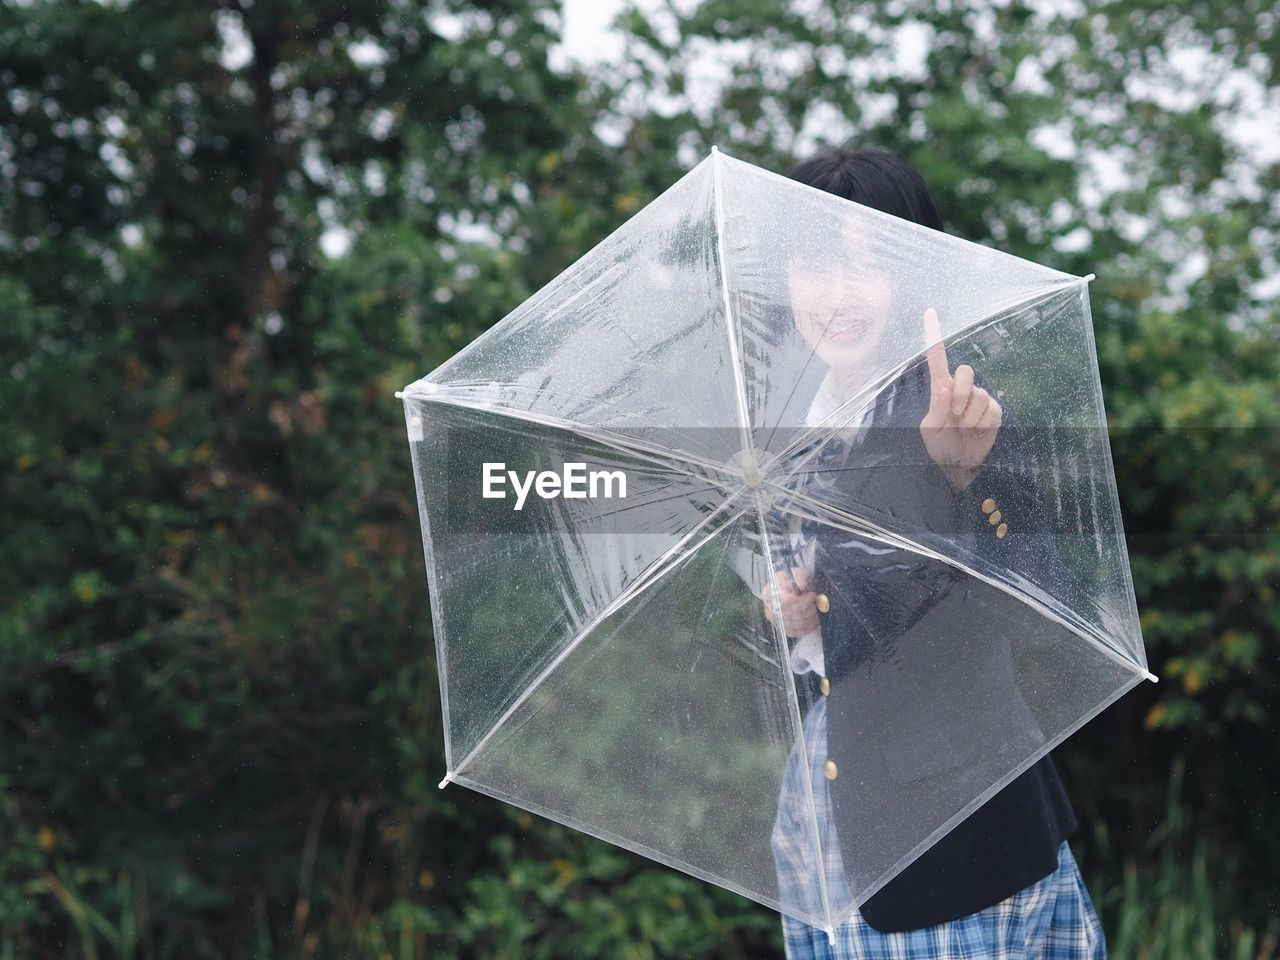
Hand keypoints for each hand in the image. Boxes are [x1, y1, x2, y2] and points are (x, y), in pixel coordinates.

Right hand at [761, 566, 819, 636]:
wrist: (790, 588)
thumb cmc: (793, 580)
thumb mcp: (797, 573)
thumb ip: (800, 577)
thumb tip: (802, 585)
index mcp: (770, 592)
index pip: (786, 601)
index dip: (802, 601)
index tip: (812, 595)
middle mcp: (769, 608)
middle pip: (790, 615)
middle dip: (808, 610)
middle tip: (817, 604)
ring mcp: (775, 620)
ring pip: (794, 625)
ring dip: (810, 620)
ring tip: (817, 612)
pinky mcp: (782, 628)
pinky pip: (795, 632)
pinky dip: (807, 628)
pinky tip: (813, 621)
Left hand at [919, 308, 1002, 490]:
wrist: (960, 467)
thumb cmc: (940, 448)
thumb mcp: (931, 430)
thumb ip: (938, 408)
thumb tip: (946, 387)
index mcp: (940, 390)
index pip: (936, 360)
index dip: (934, 336)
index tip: (929, 312)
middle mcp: (960, 390)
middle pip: (965, 372)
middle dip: (960, 394)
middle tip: (954, 416)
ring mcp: (978, 399)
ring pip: (978, 396)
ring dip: (969, 417)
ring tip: (963, 431)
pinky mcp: (994, 410)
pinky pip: (990, 410)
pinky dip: (981, 424)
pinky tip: (976, 433)